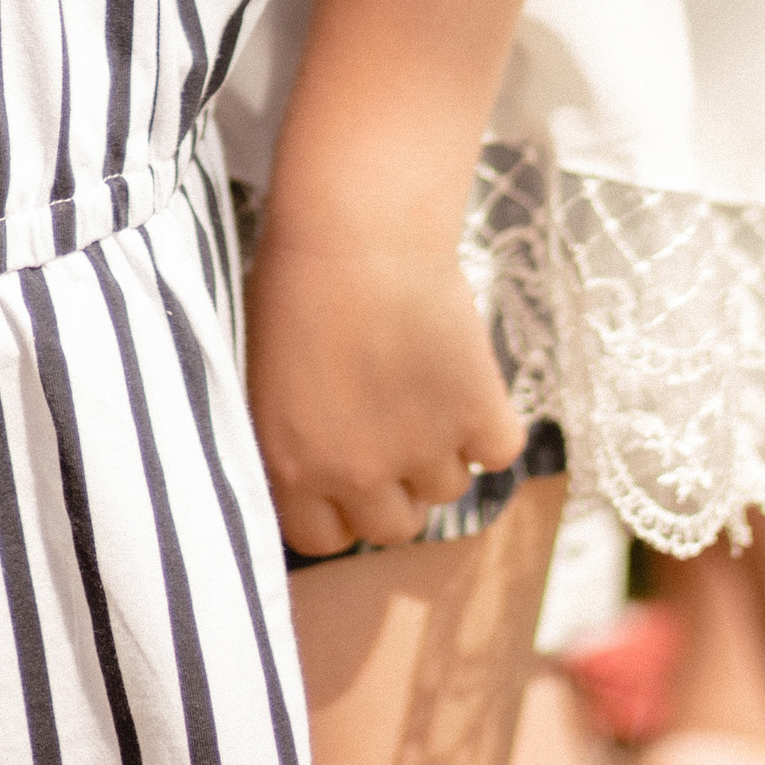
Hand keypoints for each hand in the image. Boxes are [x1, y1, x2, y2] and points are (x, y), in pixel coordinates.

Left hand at [244, 202, 522, 555]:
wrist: (359, 224)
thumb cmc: (298, 275)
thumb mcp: (265, 370)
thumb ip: (290, 435)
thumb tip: (314, 467)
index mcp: (291, 465)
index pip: (321, 540)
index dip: (338, 507)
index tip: (348, 471)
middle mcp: (356, 475)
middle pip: (393, 529)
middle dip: (396, 486)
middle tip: (395, 427)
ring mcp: (421, 452)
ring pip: (448, 490)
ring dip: (443, 448)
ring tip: (424, 380)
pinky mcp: (478, 417)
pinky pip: (498, 452)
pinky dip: (490, 420)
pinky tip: (463, 372)